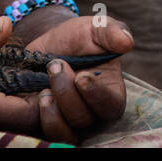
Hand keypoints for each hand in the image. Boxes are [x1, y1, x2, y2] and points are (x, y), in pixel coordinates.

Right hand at [0, 14, 66, 140]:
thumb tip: (8, 21)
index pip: (32, 114)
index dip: (52, 98)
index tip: (60, 72)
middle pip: (33, 123)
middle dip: (52, 104)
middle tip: (62, 74)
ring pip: (23, 120)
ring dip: (39, 103)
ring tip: (51, 76)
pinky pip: (11, 112)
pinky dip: (25, 100)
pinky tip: (30, 80)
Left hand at [14, 12, 131, 143]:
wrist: (51, 43)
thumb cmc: (80, 37)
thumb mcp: (95, 28)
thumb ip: (111, 31)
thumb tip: (126, 41)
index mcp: (110, 94)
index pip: (110, 106)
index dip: (96, 95)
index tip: (82, 77)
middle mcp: (91, 114)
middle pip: (82, 119)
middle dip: (66, 92)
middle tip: (55, 64)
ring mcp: (68, 121)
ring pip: (62, 132)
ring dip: (52, 112)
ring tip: (44, 90)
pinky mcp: (45, 122)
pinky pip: (41, 131)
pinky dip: (36, 117)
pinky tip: (35, 97)